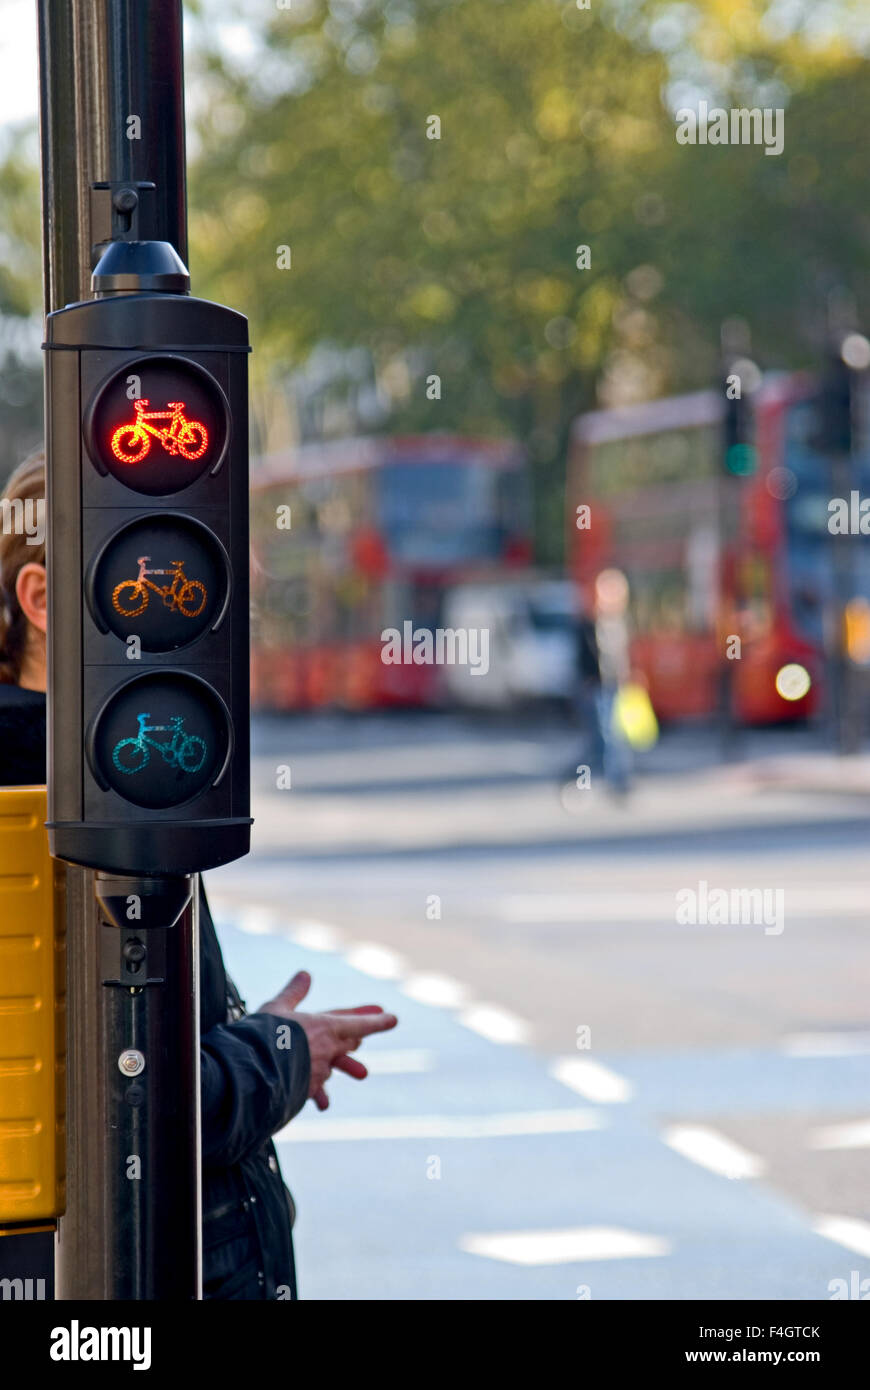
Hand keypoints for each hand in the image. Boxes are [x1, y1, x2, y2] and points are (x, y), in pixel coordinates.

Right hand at [259, 970, 397, 1109]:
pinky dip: (322, 1094)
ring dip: (347, 1066)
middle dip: (355, 1041)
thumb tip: (305, 974)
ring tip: (362, 1073)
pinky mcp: (308, 1088)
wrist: (254, 1070)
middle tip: (361, 1040)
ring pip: (337, 1065)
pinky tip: (325, 1104)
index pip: (358, 1022)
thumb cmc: (265, 1034)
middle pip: (348, 1043)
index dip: (375, 1019)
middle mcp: (327, 1049)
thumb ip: (293, 992)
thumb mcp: (277, 1007)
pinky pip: (319, 1090)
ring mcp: (319, 1070)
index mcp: (325, 1026)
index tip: (392, 1018)